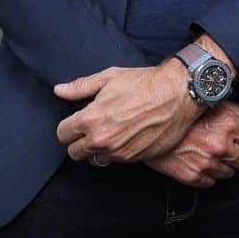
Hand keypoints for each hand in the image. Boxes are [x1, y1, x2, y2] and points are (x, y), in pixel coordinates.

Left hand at [54, 60, 200, 164]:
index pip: (63, 133)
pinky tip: (126, 135)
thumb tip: (59, 91)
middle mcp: (101, 139)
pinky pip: (114, 161)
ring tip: (112, 131)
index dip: (70, 124)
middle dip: (80, 139)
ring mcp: (117, 152)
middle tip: (95, 125)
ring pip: (93, 159)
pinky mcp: (133, 159)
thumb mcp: (111, 77)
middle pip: (74, 152)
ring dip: (97, 148)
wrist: (179, 93)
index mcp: (91, 119)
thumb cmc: (146, 82)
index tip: (80, 119)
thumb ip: (81, 86)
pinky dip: (116, 151)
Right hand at [147, 101, 238, 188]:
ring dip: (224, 165)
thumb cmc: (185, 110)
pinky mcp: (192, 176)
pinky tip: (201, 161)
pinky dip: (208, 174)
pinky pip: (211, 182)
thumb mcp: (217, 102)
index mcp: (230, 125)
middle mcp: (221, 146)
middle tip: (229, 147)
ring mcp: (207, 163)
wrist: (153, 122)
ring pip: (230, 173)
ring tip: (212, 152)